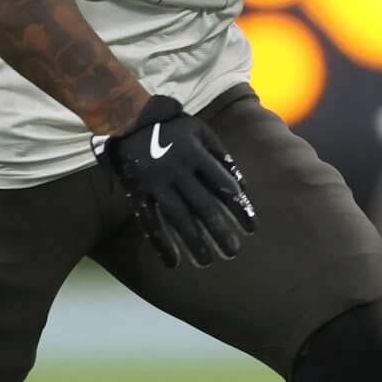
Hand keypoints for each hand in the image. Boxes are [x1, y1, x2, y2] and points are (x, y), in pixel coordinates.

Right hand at [91, 95, 256, 268]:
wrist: (128, 119)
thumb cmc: (172, 127)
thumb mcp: (202, 132)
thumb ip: (222, 156)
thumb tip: (242, 186)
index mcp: (197, 154)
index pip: (224, 186)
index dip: (241, 208)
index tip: (252, 229)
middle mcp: (178, 170)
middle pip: (203, 206)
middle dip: (220, 231)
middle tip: (233, 252)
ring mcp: (156, 183)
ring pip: (178, 217)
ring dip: (193, 241)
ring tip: (207, 261)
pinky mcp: (138, 192)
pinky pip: (149, 221)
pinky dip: (160, 243)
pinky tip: (172, 261)